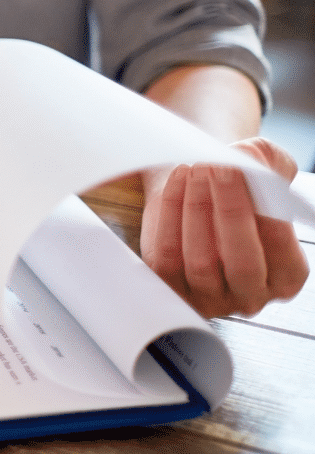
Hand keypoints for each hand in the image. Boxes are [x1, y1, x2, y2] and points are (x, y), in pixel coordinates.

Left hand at [141, 137, 308, 317]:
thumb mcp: (266, 171)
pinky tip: (179, 182)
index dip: (264, 210)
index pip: (281, 251)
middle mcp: (250, 294)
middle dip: (230, 211)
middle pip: (243, 264)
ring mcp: (209, 296)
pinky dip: (169, 215)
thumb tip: (251, 157)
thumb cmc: (240, 188)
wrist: (198, 190)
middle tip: (217, 169)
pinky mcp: (171, 286)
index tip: (244, 170)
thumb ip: (269, 163)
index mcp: (286, 276)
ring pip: (200, 262)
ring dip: (196, 210)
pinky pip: (166, 258)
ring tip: (196, 171)